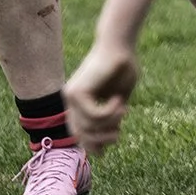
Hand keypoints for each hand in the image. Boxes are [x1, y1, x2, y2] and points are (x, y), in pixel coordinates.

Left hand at [64, 42, 139, 157]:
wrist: (120, 44)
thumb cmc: (123, 68)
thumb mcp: (118, 100)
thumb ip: (109, 119)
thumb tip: (101, 150)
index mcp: (79, 102)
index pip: (80, 134)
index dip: (95, 144)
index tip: (115, 137)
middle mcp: (71, 100)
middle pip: (80, 136)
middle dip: (101, 140)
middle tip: (119, 133)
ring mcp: (71, 96)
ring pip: (89, 127)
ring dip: (111, 122)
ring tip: (124, 109)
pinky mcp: (77, 92)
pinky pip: (94, 116)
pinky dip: (110, 113)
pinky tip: (119, 101)